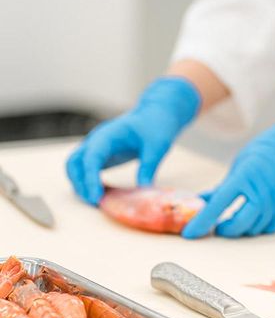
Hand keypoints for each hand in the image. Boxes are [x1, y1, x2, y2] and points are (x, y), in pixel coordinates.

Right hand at [66, 77, 200, 204]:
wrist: (156, 114)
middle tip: (96, 203)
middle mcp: (96, 140)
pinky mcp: (101, 155)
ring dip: (81, 185)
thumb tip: (144, 190)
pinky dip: (88, 182)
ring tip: (98, 202)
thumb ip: (149, 166)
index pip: (91, 158)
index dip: (90, 179)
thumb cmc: (156, 126)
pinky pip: (86, 170)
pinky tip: (102, 195)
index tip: (96, 198)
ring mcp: (96, 147)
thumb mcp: (157, 146)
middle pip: (74, 163)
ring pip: (75, 167)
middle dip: (80, 184)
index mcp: (108, 135)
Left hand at [181, 103, 274, 238]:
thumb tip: (204, 201)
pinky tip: (253, 217)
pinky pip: (269, 227)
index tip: (189, 234)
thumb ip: (224, 186)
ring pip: (254, 229)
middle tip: (216, 226)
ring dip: (241, 228)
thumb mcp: (241, 163)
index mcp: (246, 178)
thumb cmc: (270, 148)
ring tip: (235, 220)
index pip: (217, 206)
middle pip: (237, 226)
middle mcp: (262, 195)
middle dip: (223, 230)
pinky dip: (258, 226)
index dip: (201, 222)